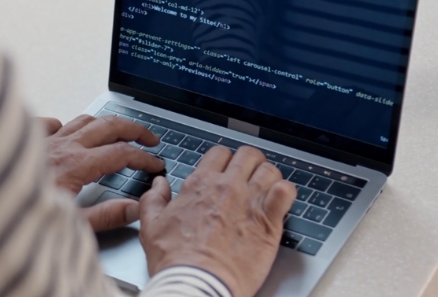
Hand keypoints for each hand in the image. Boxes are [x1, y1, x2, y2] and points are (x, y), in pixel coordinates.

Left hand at [40, 114, 164, 231]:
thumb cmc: (22, 217)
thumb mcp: (70, 224)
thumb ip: (105, 216)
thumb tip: (136, 209)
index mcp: (75, 165)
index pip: (121, 153)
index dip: (144, 158)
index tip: (155, 164)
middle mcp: (63, 147)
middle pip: (109, 126)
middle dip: (135, 130)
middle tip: (150, 139)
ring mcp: (47, 141)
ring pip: (84, 120)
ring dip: (107, 125)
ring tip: (119, 132)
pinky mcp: (32, 142)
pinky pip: (51, 124)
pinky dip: (65, 125)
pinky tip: (69, 133)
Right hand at [139, 146, 296, 296]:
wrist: (198, 284)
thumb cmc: (176, 261)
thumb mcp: (151, 227)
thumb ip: (153, 200)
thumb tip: (158, 184)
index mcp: (201, 184)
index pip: (219, 153)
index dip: (224, 160)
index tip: (225, 171)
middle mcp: (228, 187)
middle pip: (248, 155)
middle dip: (250, 163)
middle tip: (249, 177)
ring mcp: (251, 201)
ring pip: (269, 169)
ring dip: (269, 177)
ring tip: (267, 189)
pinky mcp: (269, 220)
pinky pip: (286, 192)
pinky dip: (286, 192)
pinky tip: (281, 200)